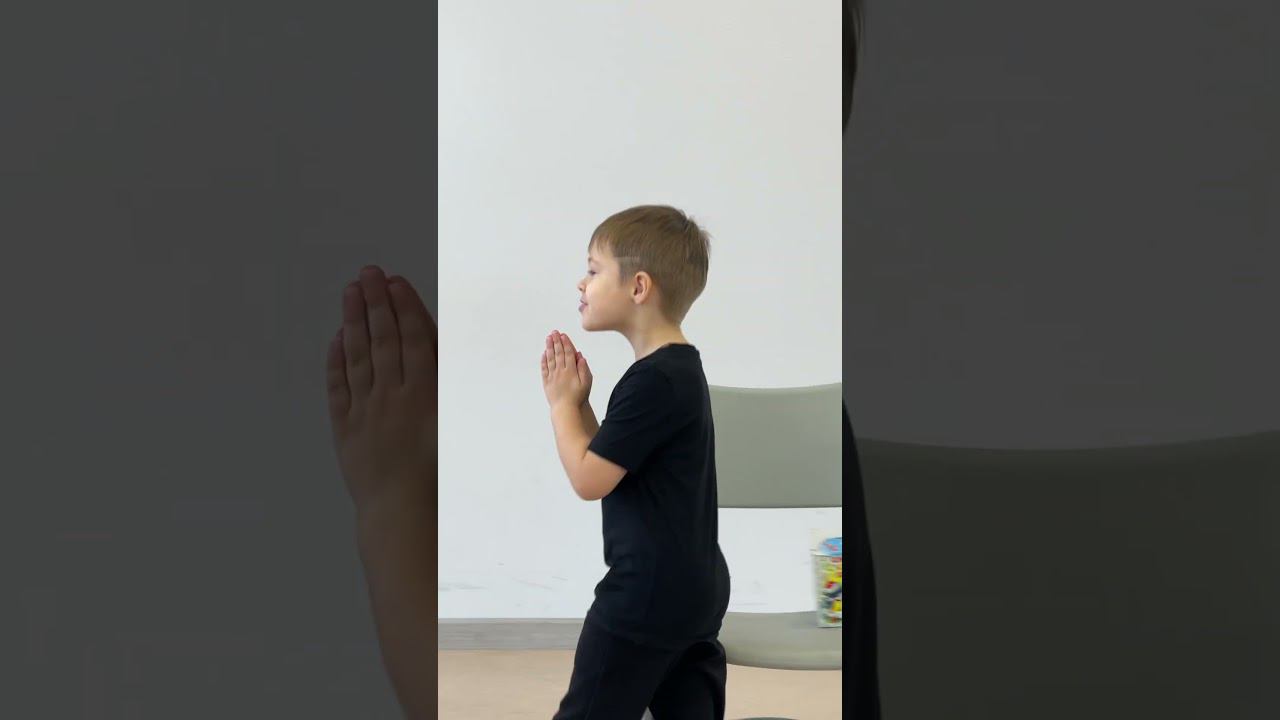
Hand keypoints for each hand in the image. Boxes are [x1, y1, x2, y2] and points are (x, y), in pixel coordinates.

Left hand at [327, 265, 437, 510]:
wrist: (401, 510)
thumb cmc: (437, 474)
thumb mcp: (451, 422)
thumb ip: (440, 384)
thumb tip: (432, 345)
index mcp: (425, 392)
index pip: (412, 338)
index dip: (403, 306)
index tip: (394, 282)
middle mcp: (393, 394)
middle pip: (383, 338)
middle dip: (376, 302)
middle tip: (368, 273)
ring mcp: (365, 409)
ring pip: (358, 355)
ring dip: (354, 320)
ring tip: (351, 292)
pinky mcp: (344, 426)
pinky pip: (338, 386)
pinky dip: (336, 360)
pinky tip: (337, 339)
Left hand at [541, 330, 590, 408]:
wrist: (566, 409)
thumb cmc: (578, 397)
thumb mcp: (587, 383)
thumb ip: (584, 369)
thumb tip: (580, 356)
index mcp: (571, 371)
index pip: (568, 353)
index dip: (566, 343)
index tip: (563, 335)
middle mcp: (560, 372)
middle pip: (558, 353)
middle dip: (556, 341)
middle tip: (554, 332)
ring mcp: (552, 376)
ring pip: (550, 359)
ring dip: (549, 347)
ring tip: (548, 338)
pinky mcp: (547, 382)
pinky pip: (544, 369)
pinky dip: (544, 360)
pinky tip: (544, 354)